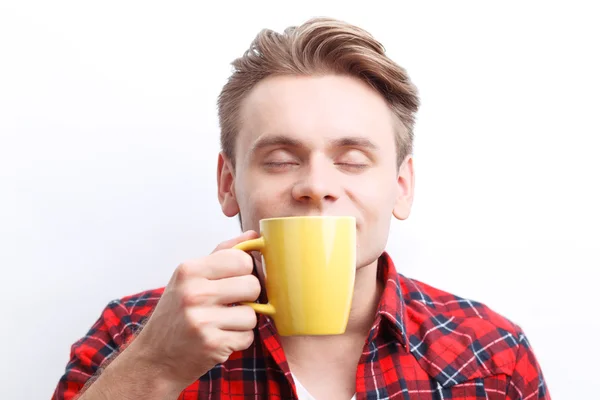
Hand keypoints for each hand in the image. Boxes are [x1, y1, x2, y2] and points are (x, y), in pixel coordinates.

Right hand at [129, 230, 261, 388]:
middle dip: (248, 296)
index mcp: (189, 270)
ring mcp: (202, 321)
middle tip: (231, 303)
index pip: (241, 259)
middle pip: (253, 285)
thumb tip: (254, 236)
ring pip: (253, 314)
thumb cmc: (176, 313)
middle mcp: (194, 294)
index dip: (245, 270)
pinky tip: (220, 338)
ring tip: (222, 323)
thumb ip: (223, 254)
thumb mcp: (190, 277)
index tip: (235, 279)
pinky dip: (239, 339)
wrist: (155, 359)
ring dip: (243, 321)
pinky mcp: (212, 345)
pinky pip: (247, 337)